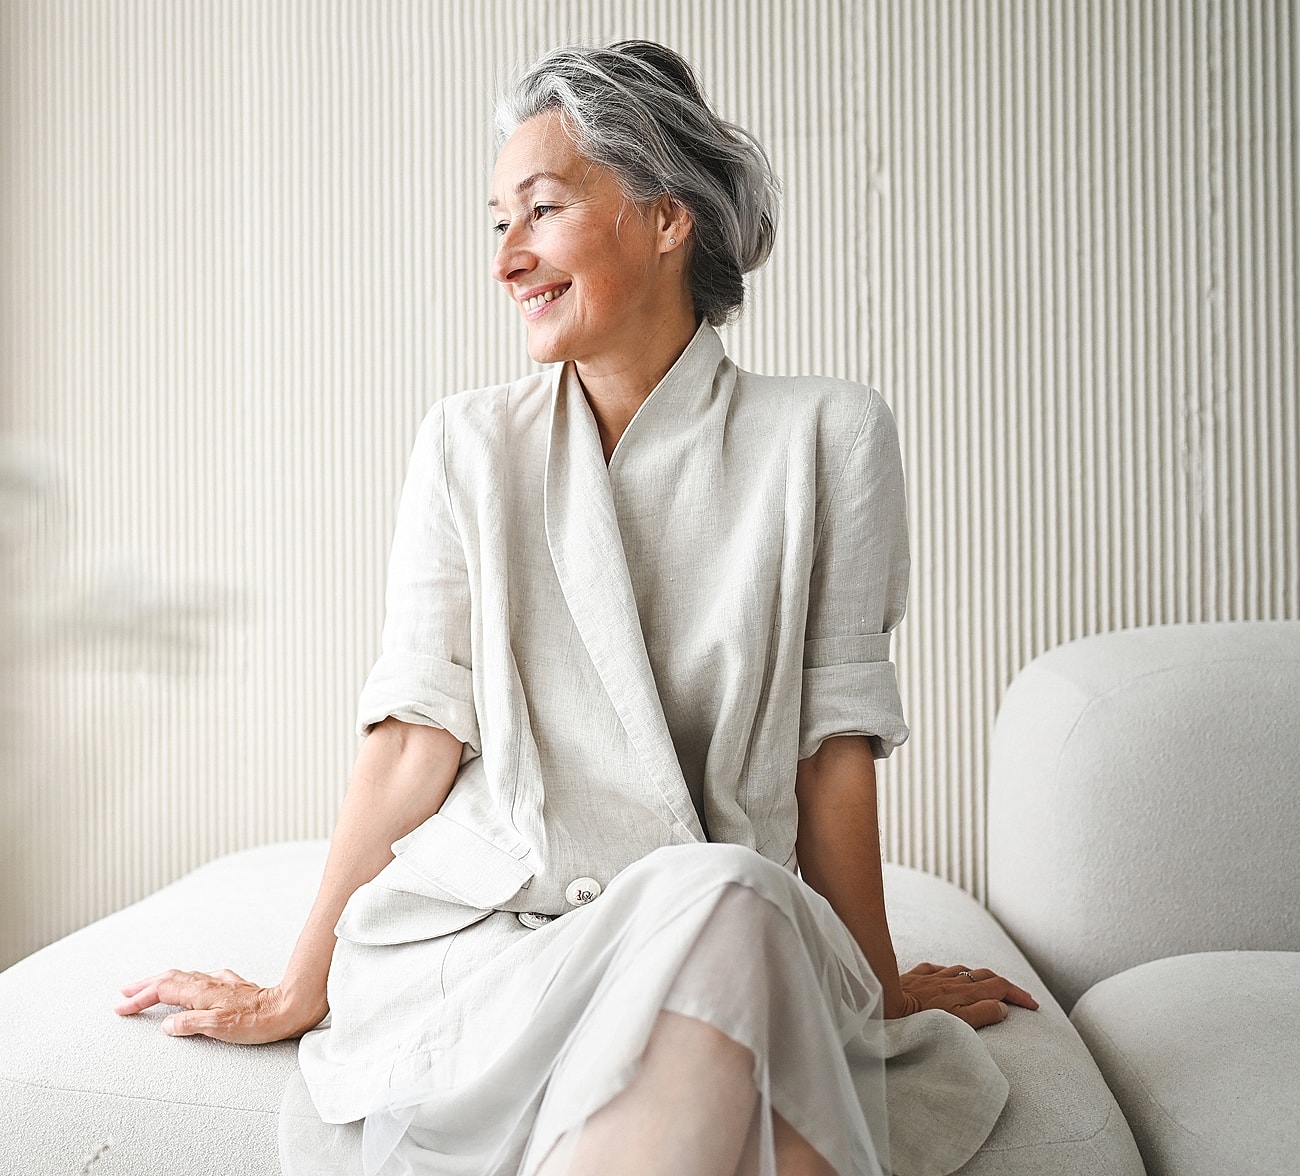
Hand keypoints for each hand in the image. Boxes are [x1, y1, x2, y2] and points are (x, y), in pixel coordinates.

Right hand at [114, 969, 326, 1043]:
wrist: (289, 1008)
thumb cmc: (259, 1022)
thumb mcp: (220, 1028)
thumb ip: (190, 1024)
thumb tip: (167, 1024)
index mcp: (202, 993)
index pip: (162, 991)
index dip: (140, 999)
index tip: (121, 1007)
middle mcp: (211, 984)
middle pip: (170, 979)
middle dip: (145, 985)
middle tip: (125, 993)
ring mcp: (223, 984)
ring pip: (185, 978)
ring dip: (163, 982)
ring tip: (149, 988)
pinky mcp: (234, 988)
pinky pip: (203, 980)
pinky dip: (187, 983)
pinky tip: (193, 985)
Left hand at [896, 962, 1038, 1028]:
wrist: (883, 1004)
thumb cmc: (918, 1019)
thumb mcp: (956, 1022)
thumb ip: (982, 1013)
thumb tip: (1003, 1006)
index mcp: (964, 992)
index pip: (1000, 988)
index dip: (1018, 995)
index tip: (1033, 1005)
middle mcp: (950, 980)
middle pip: (984, 976)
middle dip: (1004, 985)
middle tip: (1017, 997)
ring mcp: (932, 976)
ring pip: (962, 970)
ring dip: (979, 977)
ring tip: (987, 986)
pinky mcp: (914, 976)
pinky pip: (936, 970)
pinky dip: (949, 973)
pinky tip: (946, 976)